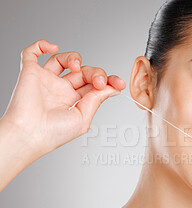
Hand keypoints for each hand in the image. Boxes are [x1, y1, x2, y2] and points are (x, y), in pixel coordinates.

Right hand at [1, 39, 125, 157]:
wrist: (29, 134)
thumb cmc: (53, 133)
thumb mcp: (83, 118)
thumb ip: (97, 100)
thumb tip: (112, 88)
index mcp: (75, 101)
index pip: (94, 85)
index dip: (108, 81)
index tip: (118, 83)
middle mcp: (61, 90)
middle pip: (83, 72)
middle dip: (95, 73)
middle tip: (99, 82)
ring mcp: (46, 80)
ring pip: (63, 60)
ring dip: (74, 58)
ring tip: (77, 67)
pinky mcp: (30, 73)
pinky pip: (32, 53)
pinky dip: (42, 45)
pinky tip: (54, 48)